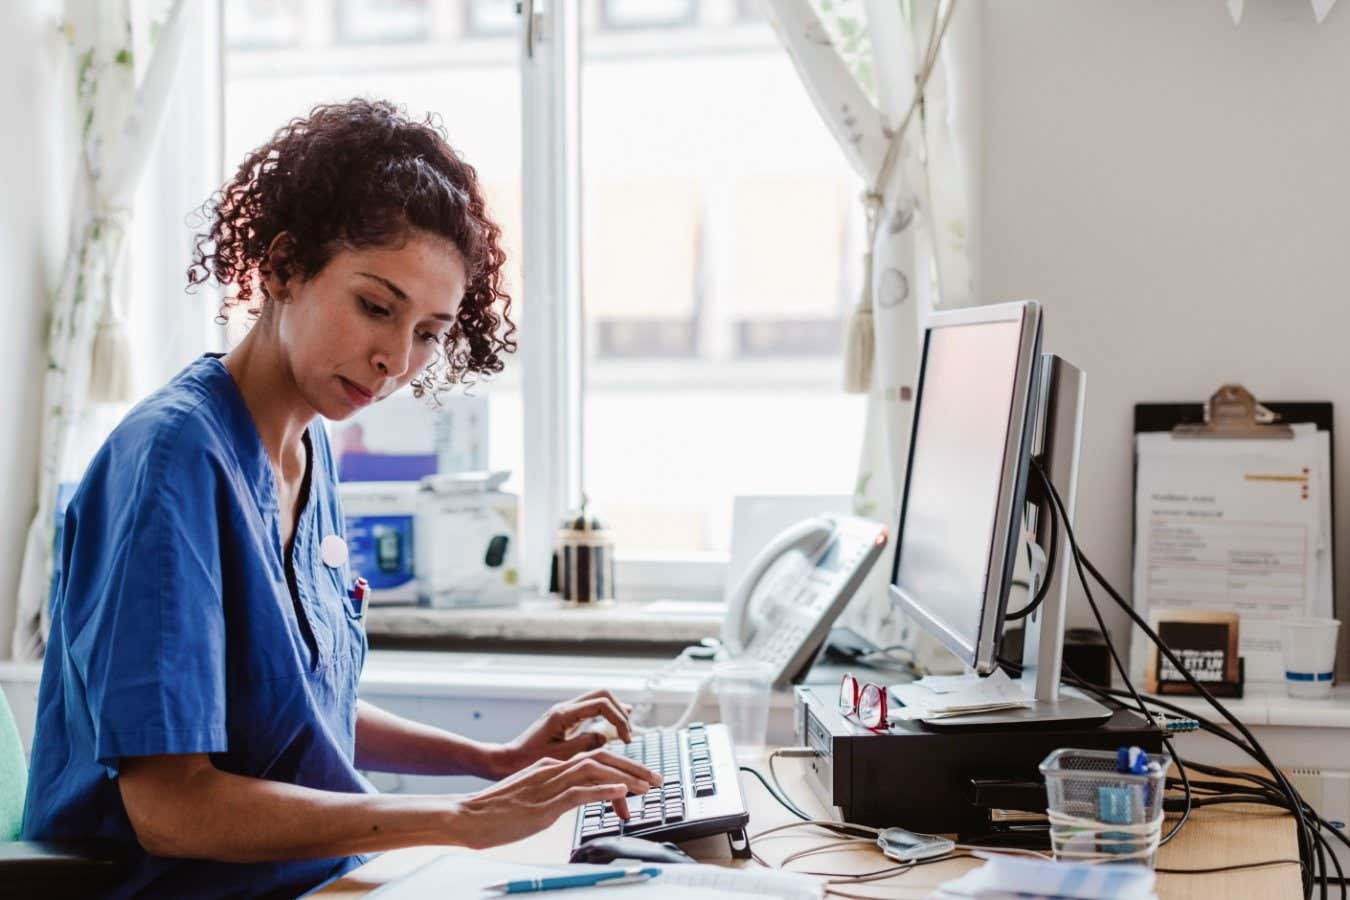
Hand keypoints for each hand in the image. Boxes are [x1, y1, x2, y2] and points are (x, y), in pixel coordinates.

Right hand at [445, 750, 662, 849]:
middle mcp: (553, 769)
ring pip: (595, 771)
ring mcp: (548, 785)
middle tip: (656, 780)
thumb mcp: (532, 797)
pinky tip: (621, 794)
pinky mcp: (543, 804)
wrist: (466, 817)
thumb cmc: (496, 812)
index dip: (622, 767)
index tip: (642, 779)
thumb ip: (554, 794)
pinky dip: (602, 791)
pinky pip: (578, 793)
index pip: (595, 760)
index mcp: (551, 766)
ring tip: (647, 787)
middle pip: (602, 759)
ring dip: (625, 778)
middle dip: (633, 768)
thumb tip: (576, 799)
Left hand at [490, 689, 637, 777]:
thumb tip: (606, 736)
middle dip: (620, 711)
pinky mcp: (566, 720)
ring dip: (615, 712)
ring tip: (626, 731)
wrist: (507, 760)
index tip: (626, 739)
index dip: (619, 719)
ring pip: (598, 699)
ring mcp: (566, 712)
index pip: (602, 703)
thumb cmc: (528, 760)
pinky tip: (614, 728)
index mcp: (564, 714)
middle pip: (603, 694)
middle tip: (627, 734)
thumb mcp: (560, 756)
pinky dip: (606, 716)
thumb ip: (585, 743)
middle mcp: (566, 708)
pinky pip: (591, 710)